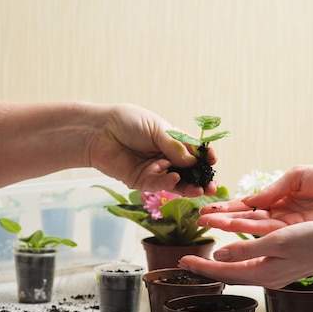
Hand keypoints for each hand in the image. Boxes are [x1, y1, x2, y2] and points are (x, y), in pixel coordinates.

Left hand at [91, 103, 216, 196]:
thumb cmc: (127, 122)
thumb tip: (194, 162)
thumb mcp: (157, 128)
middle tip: (212, 186)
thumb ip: (175, 146)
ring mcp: (155, 170)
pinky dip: (168, 184)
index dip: (206, 157)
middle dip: (202, 179)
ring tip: (199, 189)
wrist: (98, 131)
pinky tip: (174, 179)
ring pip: (178, 182)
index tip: (213, 160)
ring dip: (189, 187)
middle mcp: (167, 157)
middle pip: (190, 171)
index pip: (195, 152)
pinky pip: (159, 185)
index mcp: (173, 141)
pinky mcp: (142, 181)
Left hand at [179, 221, 312, 288]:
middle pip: (229, 274)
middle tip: (186, 261)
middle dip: (206, 268)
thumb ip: (246, 250)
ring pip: (240, 271)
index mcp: (264, 272)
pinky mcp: (282, 267)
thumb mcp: (276, 241)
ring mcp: (276, 273)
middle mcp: (268, 277)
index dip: (202, 266)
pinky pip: (251, 266)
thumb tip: (219, 254)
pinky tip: (235, 254)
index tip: (184, 260)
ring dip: (220, 264)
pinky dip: (237, 260)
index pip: (224, 270)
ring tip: (205, 258)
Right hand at [197, 164, 312, 234]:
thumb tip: (250, 199)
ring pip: (253, 226)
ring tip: (210, 223)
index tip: (210, 207)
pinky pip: (268, 229)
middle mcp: (280, 212)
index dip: (229, 206)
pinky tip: (233, 226)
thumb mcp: (296, 176)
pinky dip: (250, 228)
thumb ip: (272, 190)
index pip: (249, 203)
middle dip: (223, 218)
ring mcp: (287, 223)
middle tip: (201, 219)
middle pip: (246, 217)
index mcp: (280, 197)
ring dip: (230, 224)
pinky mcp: (296, 230)